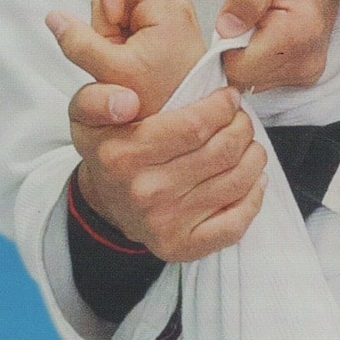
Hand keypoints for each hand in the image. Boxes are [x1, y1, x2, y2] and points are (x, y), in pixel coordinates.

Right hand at [45, 0, 208, 121]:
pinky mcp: (167, 29)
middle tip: (121, 54)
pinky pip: (133, 23)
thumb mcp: (112, 73)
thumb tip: (54, 17)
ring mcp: (171, 17)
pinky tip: (135, 64)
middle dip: (109, 21)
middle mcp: (173, 4)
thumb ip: (78, 43)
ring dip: (116, 35)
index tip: (115, 28)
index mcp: (166, 4)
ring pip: (123, 8)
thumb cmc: (162, 102)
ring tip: (129, 62)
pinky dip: (126, 42)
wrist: (192, 127)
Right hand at [48, 0, 262, 262]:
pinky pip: (237, 221)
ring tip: (244, 139)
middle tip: (239, 116)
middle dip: (240, 125)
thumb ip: (97, 93)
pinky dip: (253, 195)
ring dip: (252, 153)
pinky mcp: (184, 246)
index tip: (228, 96)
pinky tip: (249, 176)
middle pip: (221, 150)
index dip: (221, 105)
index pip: (194, 125)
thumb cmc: (109, 145)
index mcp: (122, 154)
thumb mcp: (86, 112)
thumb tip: (124, 97)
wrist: (107, 202)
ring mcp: (166, 223)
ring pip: (236, 179)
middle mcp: (145, 192)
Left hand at [213, 0, 339, 92]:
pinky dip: (257, 58)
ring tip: (256, 21)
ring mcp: (307, 69)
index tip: (232, 18)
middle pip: (246, 79)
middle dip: (234, 51)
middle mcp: (306, 60)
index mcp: (296, 35)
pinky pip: (265, 77)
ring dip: (246, 55)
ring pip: (253, 81)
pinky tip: (264, 32)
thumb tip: (227, 29)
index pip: (238, 69)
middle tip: (244, 16)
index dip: (224, 46)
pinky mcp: (304, 72)